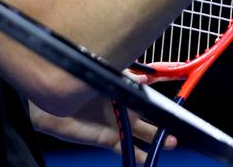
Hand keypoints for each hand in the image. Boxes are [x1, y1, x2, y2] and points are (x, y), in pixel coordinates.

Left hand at [29, 81, 176, 158]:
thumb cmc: (75, 82)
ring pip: (144, 132)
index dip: (167, 82)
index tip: (183, 82)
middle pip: (152, 113)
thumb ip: (125, 78)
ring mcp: (119, 122)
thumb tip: (147, 79)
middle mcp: (126, 105)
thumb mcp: (103, 73)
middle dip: (167, 118)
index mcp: (126, 87)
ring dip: (157, 138)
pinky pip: (127, 148)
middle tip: (180, 123)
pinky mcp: (108, 138)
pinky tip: (148, 158)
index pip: (151, 84)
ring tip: (170, 142)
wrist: (49, 103)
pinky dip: (138, 155)